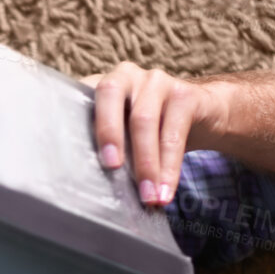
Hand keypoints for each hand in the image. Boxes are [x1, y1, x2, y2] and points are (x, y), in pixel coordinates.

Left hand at [78, 63, 228, 208]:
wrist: (206, 113)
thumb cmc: (152, 130)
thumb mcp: (124, 133)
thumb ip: (104, 145)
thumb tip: (84, 186)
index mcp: (102, 85)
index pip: (79, 96)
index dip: (71, 119)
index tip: (68, 152)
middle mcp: (126, 75)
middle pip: (109, 96)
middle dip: (107, 133)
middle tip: (110, 168)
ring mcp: (156, 81)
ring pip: (143, 121)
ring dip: (145, 165)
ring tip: (147, 197)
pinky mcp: (185, 95)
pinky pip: (173, 135)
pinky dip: (169, 168)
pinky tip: (165, 192)